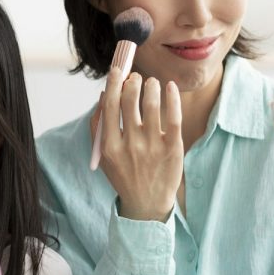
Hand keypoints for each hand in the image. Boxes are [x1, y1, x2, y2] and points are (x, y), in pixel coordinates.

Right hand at [92, 69, 184, 221]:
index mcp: (110, 146)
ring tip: (151, 83)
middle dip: (133, 82)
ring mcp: (152, 147)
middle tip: (136, 78)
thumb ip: (99, 126)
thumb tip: (105, 94)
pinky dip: (172, 97)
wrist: (148, 203)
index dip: (114, 83)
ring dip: (151, 86)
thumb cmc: (124, 175)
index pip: (110, 106)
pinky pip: (174, 115)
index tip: (118, 71)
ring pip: (152, 104)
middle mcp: (130, 145)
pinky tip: (170, 88)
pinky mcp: (172, 148)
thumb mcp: (104, 155)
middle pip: (130, 101)